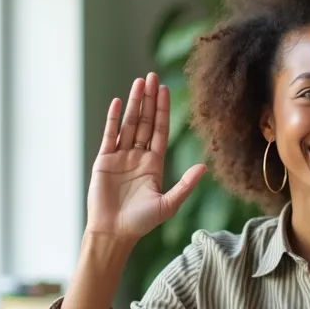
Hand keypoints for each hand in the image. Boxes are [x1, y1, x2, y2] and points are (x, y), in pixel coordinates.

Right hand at [87, 72, 205, 240]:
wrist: (114, 232)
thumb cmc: (141, 222)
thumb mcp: (169, 204)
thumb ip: (186, 184)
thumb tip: (204, 167)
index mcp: (154, 164)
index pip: (160, 130)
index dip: (163, 110)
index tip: (165, 90)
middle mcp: (138, 156)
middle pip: (145, 121)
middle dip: (149, 99)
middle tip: (153, 76)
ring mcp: (120, 157)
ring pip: (129, 124)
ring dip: (134, 103)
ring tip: (138, 82)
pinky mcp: (104, 161)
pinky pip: (110, 135)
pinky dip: (114, 119)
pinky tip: (118, 102)